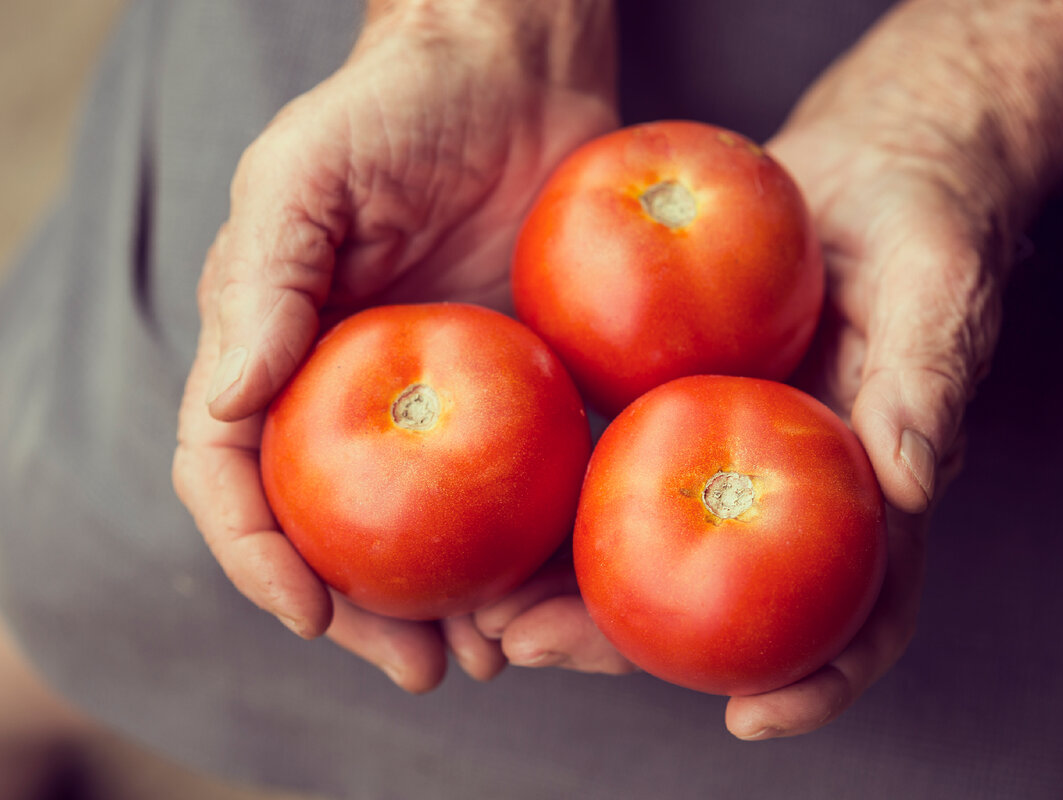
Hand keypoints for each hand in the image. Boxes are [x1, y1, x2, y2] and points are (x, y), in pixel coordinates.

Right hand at [172, 0, 616, 691]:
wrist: (512, 77)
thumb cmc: (393, 112)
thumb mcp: (301, 179)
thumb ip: (260, 286)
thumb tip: (226, 400)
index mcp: (280, 358)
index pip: (237, 475)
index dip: (258, 554)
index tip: (305, 611)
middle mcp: (352, 397)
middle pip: (338, 533)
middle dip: (365, 614)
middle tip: (416, 668)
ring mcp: (442, 405)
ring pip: (430, 533)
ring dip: (452, 608)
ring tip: (485, 659)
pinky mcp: (523, 393)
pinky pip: (521, 486)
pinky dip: (530, 549)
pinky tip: (555, 589)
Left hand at [476, 5, 1020, 733]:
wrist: (866, 170)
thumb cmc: (924, 226)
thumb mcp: (940, 285)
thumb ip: (928, 377)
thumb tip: (912, 481)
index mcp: (869, 493)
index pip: (862, 612)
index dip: (818, 681)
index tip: (747, 722)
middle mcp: (791, 494)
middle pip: (719, 606)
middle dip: (624, 645)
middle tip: (529, 648)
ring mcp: (725, 453)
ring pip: (648, 548)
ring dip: (564, 587)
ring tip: (479, 602)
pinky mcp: (673, 402)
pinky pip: (611, 461)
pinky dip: (556, 494)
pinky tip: (489, 499)